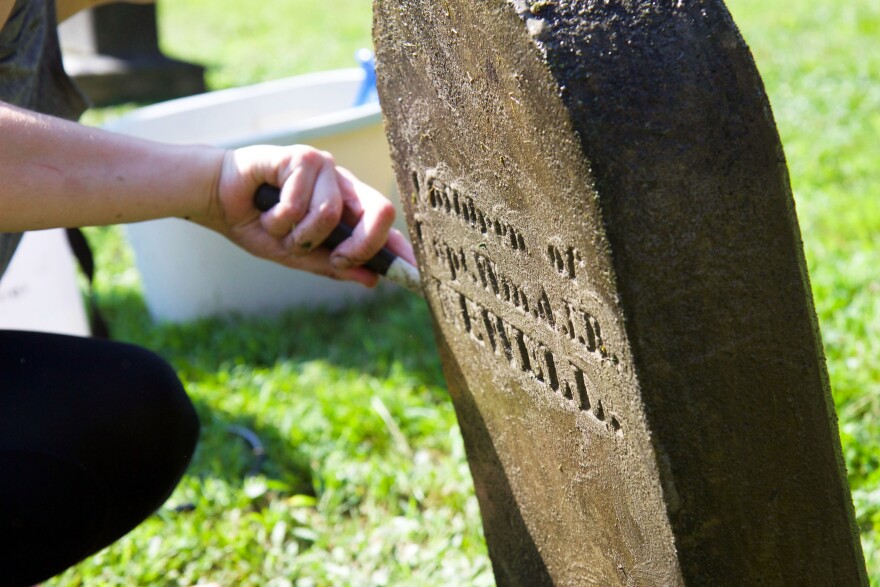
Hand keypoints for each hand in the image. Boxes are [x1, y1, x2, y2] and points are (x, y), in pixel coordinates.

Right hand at [193, 144, 414, 287]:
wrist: (216, 198)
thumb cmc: (259, 224)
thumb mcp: (297, 255)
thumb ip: (333, 266)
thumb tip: (373, 280)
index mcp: (348, 205)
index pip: (385, 226)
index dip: (402, 250)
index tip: (416, 275)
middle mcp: (342, 183)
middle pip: (380, 210)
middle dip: (359, 246)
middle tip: (335, 260)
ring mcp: (323, 167)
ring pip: (330, 214)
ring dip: (299, 236)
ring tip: (279, 228)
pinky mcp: (299, 156)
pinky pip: (299, 203)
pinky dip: (278, 219)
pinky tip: (265, 209)